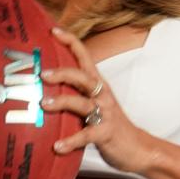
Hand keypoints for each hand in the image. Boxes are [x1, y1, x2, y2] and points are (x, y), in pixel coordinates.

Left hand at [40, 27, 156, 173]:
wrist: (137, 148)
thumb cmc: (108, 122)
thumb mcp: (93, 102)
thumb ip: (74, 92)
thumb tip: (42, 84)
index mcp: (97, 84)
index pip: (85, 56)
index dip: (70, 41)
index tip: (53, 30)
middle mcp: (102, 95)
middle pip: (83, 77)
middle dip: (63, 73)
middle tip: (43, 74)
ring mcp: (105, 113)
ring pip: (82, 103)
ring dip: (62, 103)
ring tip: (43, 104)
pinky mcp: (105, 133)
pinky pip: (86, 135)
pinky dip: (71, 141)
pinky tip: (56, 147)